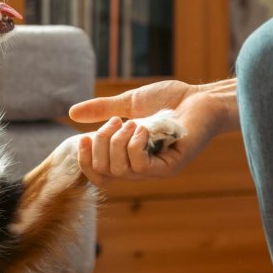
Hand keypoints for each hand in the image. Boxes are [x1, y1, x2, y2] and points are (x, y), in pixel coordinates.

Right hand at [69, 79, 239, 185]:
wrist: (200, 97)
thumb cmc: (169, 100)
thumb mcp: (128, 103)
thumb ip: (102, 109)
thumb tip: (72, 113)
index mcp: (127, 156)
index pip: (98, 174)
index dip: (84, 161)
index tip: (81, 137)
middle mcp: (140, 168)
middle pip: (105, 171)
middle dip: (102, 143)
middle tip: (116, 122)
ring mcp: (155, 170)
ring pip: (120, 169)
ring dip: (119, 142)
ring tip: (132, 123)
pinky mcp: (170, 168)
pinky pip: (140, 167)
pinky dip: (135, 145)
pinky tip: (144, 129)